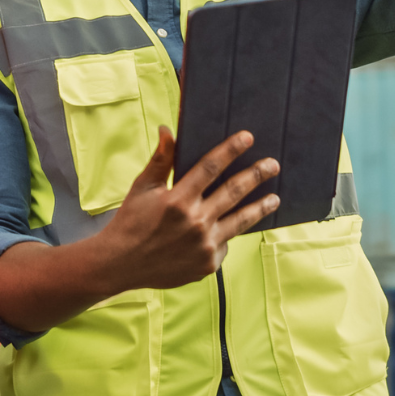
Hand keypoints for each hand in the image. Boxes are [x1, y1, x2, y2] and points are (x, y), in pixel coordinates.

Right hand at [98, 128, 279, 291]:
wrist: (120, 265)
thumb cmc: (131, 223)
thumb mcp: (142, 188)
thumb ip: (161, 160)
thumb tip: (168, 130)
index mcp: (178, 200)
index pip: (211, 168)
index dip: (231, 150)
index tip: (248, 138)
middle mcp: (195, 222)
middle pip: (234, 192)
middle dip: (256, 175)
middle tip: (273, 165)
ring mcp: (204, 246)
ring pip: (240, 221)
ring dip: (259, 207)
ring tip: (274, 198)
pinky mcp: (208, 264)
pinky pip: (225, 244)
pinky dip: (228, 234)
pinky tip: (231, 227)